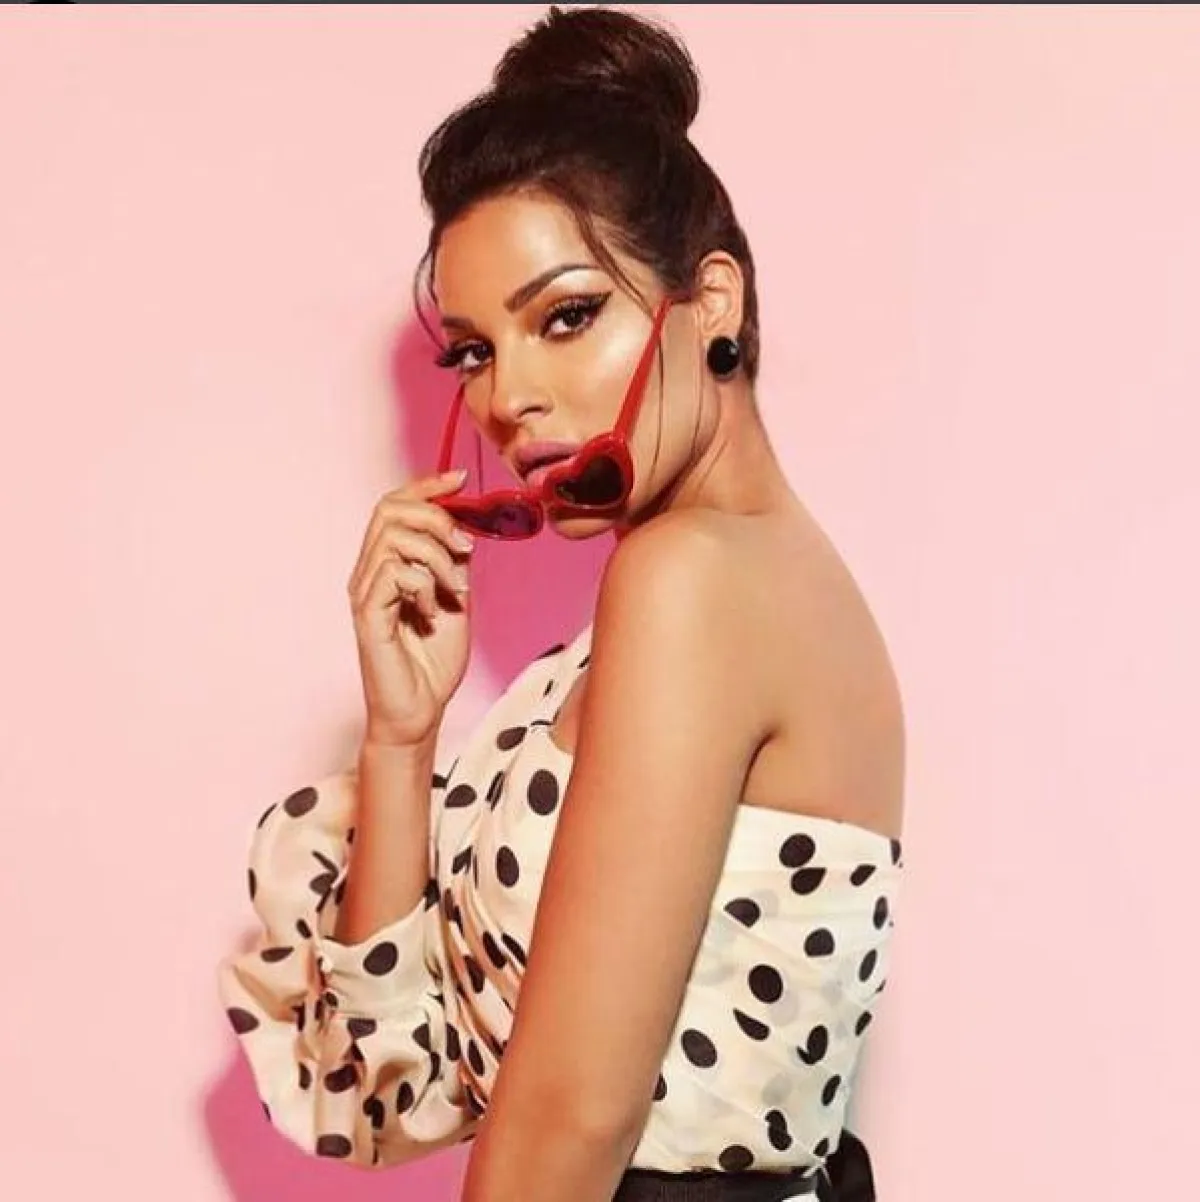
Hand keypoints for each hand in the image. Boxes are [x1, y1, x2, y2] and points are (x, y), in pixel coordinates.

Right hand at [347, 469, 474, 746]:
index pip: (395, 505)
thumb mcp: (455, 596)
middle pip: (389, 510)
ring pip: (394, 539)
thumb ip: (454, 560)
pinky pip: (393, 574)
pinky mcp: (367, 615)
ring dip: (436, 558)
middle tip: (464, 548)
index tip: (461, 478)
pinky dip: (423, 586)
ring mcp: (364, 592)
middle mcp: (368, 572)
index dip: (426, 486)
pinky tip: (431, 612)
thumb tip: (465, 522)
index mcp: (387, 563)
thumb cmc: (434, 658)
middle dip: (435, 517)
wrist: (421, 710)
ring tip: (453, 590)